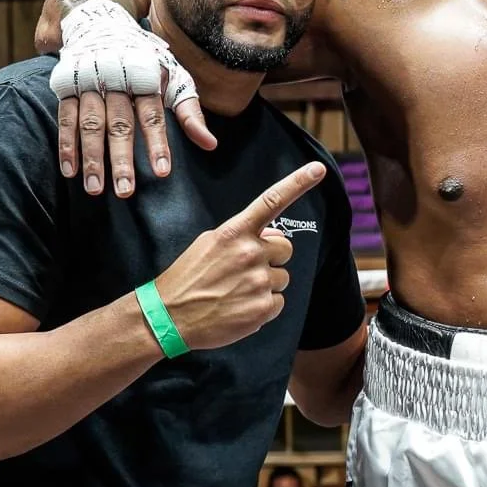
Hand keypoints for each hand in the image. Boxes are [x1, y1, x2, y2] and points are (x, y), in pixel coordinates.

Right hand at [49, 0, 215, 197]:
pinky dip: (67, 145)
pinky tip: (71, 171)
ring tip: (95, 189)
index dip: (158, 144)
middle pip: (119, 124)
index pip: (154, 116)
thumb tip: (211, 145)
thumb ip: (190, 112)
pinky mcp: (67, 87)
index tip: (162, 173)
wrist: (101, 24)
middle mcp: (117, 81)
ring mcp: (89, 84)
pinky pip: (65, 119)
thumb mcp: (174, 78)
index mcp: (146, 78)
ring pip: (90, 124)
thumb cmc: (146, 62)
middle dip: (121, 159)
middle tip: (126, 192)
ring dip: (92, 158)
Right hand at [151, 163, 324, 350]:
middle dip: (272, 258)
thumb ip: (240, 235)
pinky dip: (264, 306)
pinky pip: (279, 302)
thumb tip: (270, 236)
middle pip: (285, 248)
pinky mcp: (263, 308)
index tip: (317, 169)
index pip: (271, 202)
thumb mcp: (208, 244)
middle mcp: (250, 253)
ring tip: (236, 292)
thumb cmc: (187, 279)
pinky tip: (240, 308)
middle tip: (246, 269)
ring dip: (265, 284)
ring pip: (282, 278)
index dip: (297, 183)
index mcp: (234, 233)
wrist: (168, 317)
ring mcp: (258, 281)